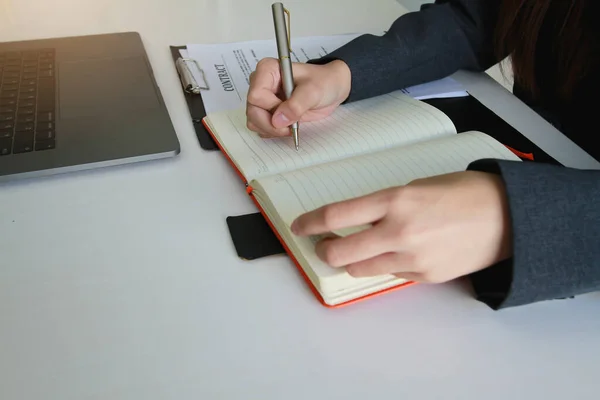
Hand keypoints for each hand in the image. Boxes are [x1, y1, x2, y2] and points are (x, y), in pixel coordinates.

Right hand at [246, 58, 350, 137]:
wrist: (331, 88)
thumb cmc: (323, 82)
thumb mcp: (313, 91)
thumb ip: (296, 105)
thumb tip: (277, 121)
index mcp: (268, 70)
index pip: (256, 95)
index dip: (272, 108)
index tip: (290, 110)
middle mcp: (260, 83)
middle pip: (252, 110)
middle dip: (270, 124)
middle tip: (289, 127)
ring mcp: (262, 98)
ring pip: (253, 121)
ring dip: (271, 129)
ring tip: (291, 126)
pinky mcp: (266, 111)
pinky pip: (260, 127)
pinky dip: (273, 131)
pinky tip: (287, 127)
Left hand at [290, 171, 511, 282]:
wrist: (507, 217)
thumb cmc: (464, 194)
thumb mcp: (417, 187)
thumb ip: (385, 206)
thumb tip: (358, 222)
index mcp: (396, 200)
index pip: (337, 215)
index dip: (311, 222)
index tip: (300, 225)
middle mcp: (399, 231)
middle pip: (340, 251)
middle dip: (324, 250)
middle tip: (322, 245)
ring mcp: (412, 258)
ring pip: (360, 268)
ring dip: (351, 260)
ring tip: (358, 250)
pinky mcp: (424, 276)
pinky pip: (390, 274)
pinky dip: (385, 265)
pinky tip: (397, 253)